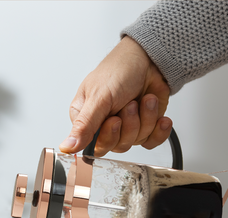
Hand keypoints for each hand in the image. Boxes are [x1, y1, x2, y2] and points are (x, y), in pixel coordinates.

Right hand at [59, 36, 171, 155]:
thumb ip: (83, 126)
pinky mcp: (145, 127)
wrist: (150, 59)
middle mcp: (105, 126)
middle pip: (117, 146)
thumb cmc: (120, 70)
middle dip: (129, 125)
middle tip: (130, 104)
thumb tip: (66, 147)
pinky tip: (160, 118)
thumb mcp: (98, 97)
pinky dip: (158, 130)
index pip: (95, 146)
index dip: (108, 136)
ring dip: (145, 119)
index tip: (114, 119)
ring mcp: (126, 128)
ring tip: (145, 99)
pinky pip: (151, 141)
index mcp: (87, 120)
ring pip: (136, 141)